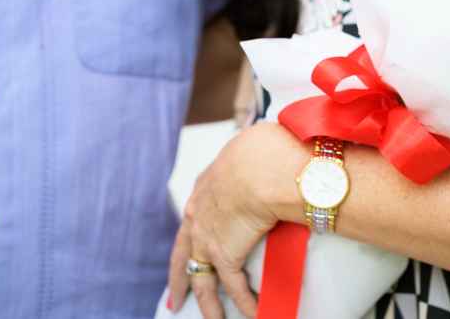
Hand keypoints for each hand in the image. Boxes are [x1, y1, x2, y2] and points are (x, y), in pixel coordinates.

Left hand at [168, 123, 307, 317]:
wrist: (259, 168)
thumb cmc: (261, 150)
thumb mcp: (251, 148)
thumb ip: (255, 158)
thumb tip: (273, 153)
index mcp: (205, 185)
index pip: (194, 215)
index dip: (191, 233)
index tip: (189, 246)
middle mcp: (198, 214)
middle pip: (183, 254)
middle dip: (180, 278)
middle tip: (177, 299)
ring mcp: (208, 237)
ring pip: (203, 279)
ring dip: (210, 304)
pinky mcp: (226, 255)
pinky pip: (235, 286)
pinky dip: (246, 303)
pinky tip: (254, 314)